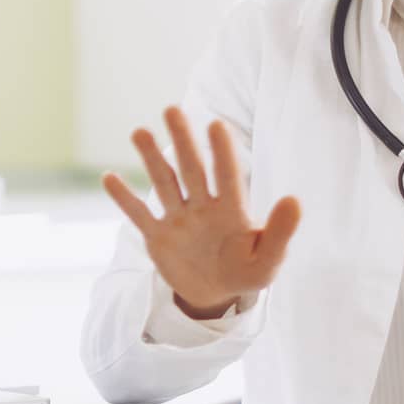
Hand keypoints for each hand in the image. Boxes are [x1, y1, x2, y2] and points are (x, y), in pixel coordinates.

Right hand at [102, 107, 301, 319]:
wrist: (215, 294)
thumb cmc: (246, 272)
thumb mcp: (267, 261)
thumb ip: (279, 233)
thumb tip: (294, 200)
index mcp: (232, 211)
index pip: (227, 177)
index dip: (223, 152)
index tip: (217, 125)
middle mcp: (203, 207)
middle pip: (192, 169)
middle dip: (182, 140)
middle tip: (172, 109)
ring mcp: (178, 220)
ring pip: (164, 183)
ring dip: (151, 159)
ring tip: (140, 132)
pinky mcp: (158, 236)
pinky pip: (139, 215)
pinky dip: (124, 199)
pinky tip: (109, 178)